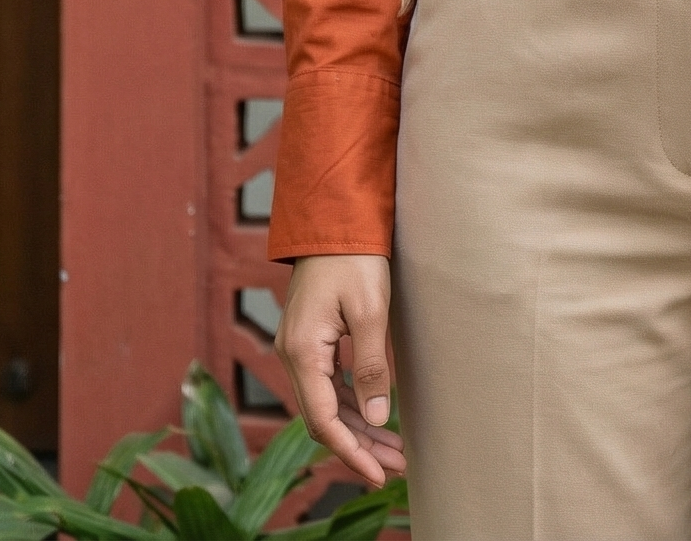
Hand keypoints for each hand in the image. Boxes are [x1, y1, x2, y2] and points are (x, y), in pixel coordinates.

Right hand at [275, 254, 404, 487]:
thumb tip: (378, 419)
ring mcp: (299, 347)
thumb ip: (372, 367)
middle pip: (324, 417)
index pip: (323, 420)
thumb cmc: (354, 258)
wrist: (334, 217)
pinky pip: (327, 384)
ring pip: (326, 403)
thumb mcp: (370, 312)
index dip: (351, 452)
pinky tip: (374, 416)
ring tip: (393, 450)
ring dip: (357, 428)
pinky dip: (350, 404)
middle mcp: (293, 354)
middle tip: (397, 467)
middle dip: (360, 446)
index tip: (379, 474)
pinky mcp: (310, 339)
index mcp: (303, 351)